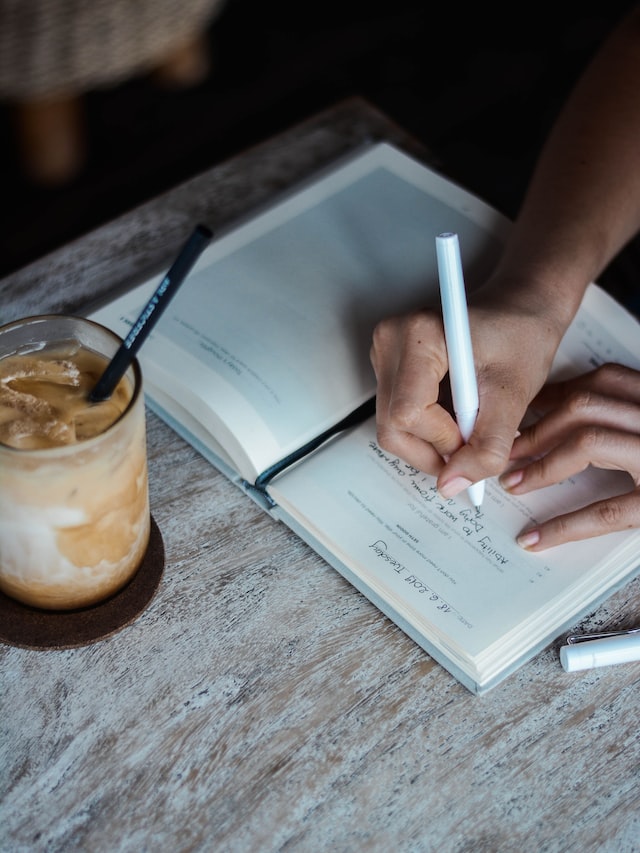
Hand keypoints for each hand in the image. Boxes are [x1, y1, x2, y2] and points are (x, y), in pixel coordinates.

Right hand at [370, 294, 561, 496]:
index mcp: (417, 335)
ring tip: (470, 422)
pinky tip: (457, 413)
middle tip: (474, 444)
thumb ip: (486, 447)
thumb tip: (452, 486)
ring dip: (433, 441)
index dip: (444, 441)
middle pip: (392, 427)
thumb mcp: (514, 396)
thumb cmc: (522, 337)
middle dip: (435, 449)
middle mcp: (389, 341)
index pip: (408, 415)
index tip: (479, 438)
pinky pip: (396, 417)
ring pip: (392, 428)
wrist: (521, 309)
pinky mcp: (387, 367)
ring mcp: (383, 353)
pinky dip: (429, 428)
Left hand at [500, 363, 639, 548]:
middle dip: (537, 428)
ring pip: (591, 440)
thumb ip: (630, 416)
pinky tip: (537, 538)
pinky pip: (608, 510)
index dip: (552, 398)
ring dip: (543, 463)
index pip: (601, 382)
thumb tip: (569, 415)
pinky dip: (565, 525)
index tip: (523, 415)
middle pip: (586, 405)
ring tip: (515, 484)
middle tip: (510, 452)